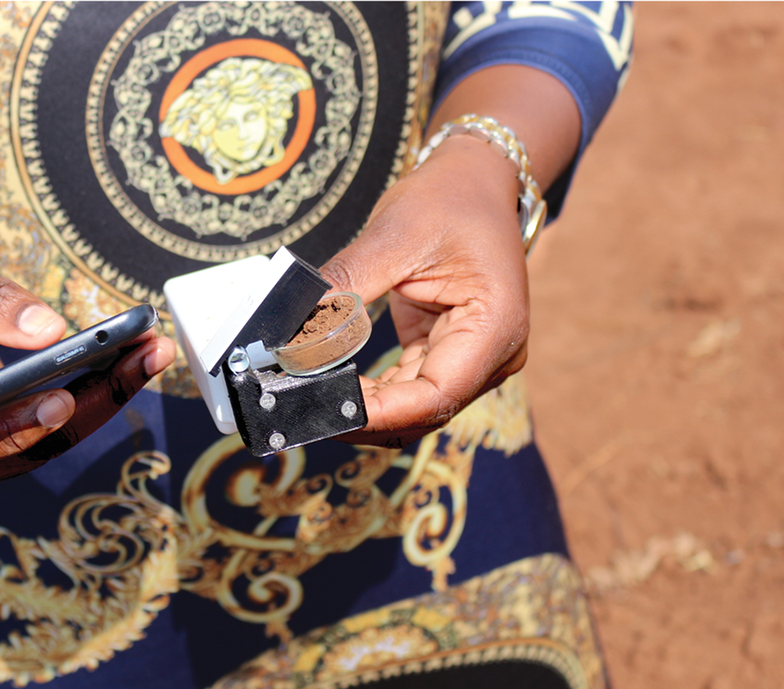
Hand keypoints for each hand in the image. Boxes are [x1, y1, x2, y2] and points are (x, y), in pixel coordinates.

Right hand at [0, 255, 174, 489]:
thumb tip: (50, 328)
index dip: (13, 429)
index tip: (63, 400)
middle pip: (24, 446)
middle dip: (94, 401)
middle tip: (148, 354)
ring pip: (48, 444)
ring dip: (106, 398)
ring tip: (151, 350)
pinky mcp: (1, 448)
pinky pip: (53, 432)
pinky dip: (95, 397)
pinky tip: (132, 361)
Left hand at [321, 134, 529, 448]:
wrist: (474, 180)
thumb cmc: (448, 198)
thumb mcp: (392, 236)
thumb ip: (343, 287)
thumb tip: (288, 331)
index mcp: (494, 327)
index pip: (435, 396)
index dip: (377, 413)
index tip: (322, 408)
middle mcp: (492, 354)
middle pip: (422, 411)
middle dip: (361, 414)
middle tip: (297, 405)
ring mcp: (471, 359)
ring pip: (410, 408)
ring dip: (361, 407)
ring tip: (305, 395)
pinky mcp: (444, 354)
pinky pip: (404, 389)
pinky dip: (368, 390)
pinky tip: (328, 383)